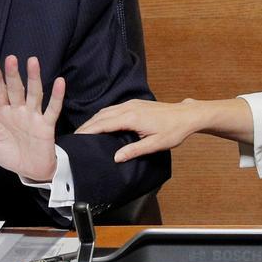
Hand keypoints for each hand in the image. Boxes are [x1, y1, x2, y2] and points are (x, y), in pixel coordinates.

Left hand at [0, 55, 64, 181]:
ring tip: (33, 62)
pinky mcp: (46, 125)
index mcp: (3, 113)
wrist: (29, 171)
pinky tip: (59, 83)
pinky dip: (56, 96)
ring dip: (34, 78)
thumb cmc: (9, 154)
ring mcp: (33, 116)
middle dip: (13, 75)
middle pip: (16, 89)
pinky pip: (52, 109)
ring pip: (34, 94)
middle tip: (11, 59)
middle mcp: (19, 111)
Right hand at [76, 99, 206, 161]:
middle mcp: (129, 108)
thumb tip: (116, 158)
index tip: (76, 138)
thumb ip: (134, 151)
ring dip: (94, 120)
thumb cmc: (174, 131)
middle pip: (101, 116)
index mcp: (132, 118)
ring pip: (106, 110)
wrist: (187, 116)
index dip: (88, 131)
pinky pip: (113, 108)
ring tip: (84, 131)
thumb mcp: (155, 144)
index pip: (104, 124)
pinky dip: (103, 115)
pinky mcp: (135, 103)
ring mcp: (132, 104)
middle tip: (75, 137)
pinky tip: (100, 122)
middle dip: (87, 125)